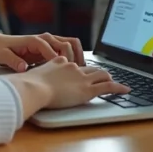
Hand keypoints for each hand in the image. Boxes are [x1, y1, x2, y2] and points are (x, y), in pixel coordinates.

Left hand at [0, 29, 83, 71]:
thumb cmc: (0, 49)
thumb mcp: (2, 56)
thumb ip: (13, 61)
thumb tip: (23, 68)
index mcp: (34, 41)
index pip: (52, 49)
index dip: (58, 61)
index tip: (62, 73)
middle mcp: (44, 39)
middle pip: (67, 43)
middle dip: (74, 57)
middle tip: (76, 72)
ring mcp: (48, 42)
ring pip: (71, 44)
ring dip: (78, 55)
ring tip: (81, 70)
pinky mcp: (50, 47)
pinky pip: (67, 49)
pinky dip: (74, 57)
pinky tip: (75, 69)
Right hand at [6, 57, 129, 114]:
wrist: (33, 87)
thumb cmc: (27, 85)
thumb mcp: (30, 77)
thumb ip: (34, 77)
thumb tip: (26, 83)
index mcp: (59, 62)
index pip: (73, 63)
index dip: (80, 68)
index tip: (81, 72)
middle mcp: (72, 67)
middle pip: (90, 67)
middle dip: (99, 72)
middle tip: (104, 76)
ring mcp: (81, 77)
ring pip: (101, 74)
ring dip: (109, 78)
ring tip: (117, 84)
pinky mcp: (87, 89)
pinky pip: (108, 86)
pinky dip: (119, 87)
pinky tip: (126, 90)